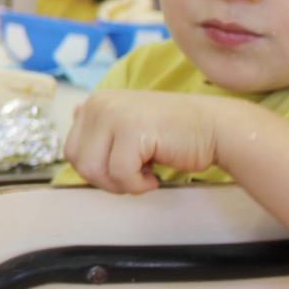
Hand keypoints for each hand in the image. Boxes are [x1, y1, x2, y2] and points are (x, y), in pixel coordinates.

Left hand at [62, 89, 224, 193]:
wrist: (216, 128)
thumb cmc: (174, 133)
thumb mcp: (130, 122)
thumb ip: (102, 122)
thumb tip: (73, 111)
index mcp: (96, 102)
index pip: (72, 151)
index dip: (98, 170)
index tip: (125, 166)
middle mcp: (99, 103)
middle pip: (78, 163)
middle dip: (106, 179)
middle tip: (135, 174)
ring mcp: (114, 114)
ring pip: (94, 171)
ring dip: (121, 184)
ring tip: (145, 174)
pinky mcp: (132, 130)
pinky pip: (120, 175)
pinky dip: (138, 186)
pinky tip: (155, 175)